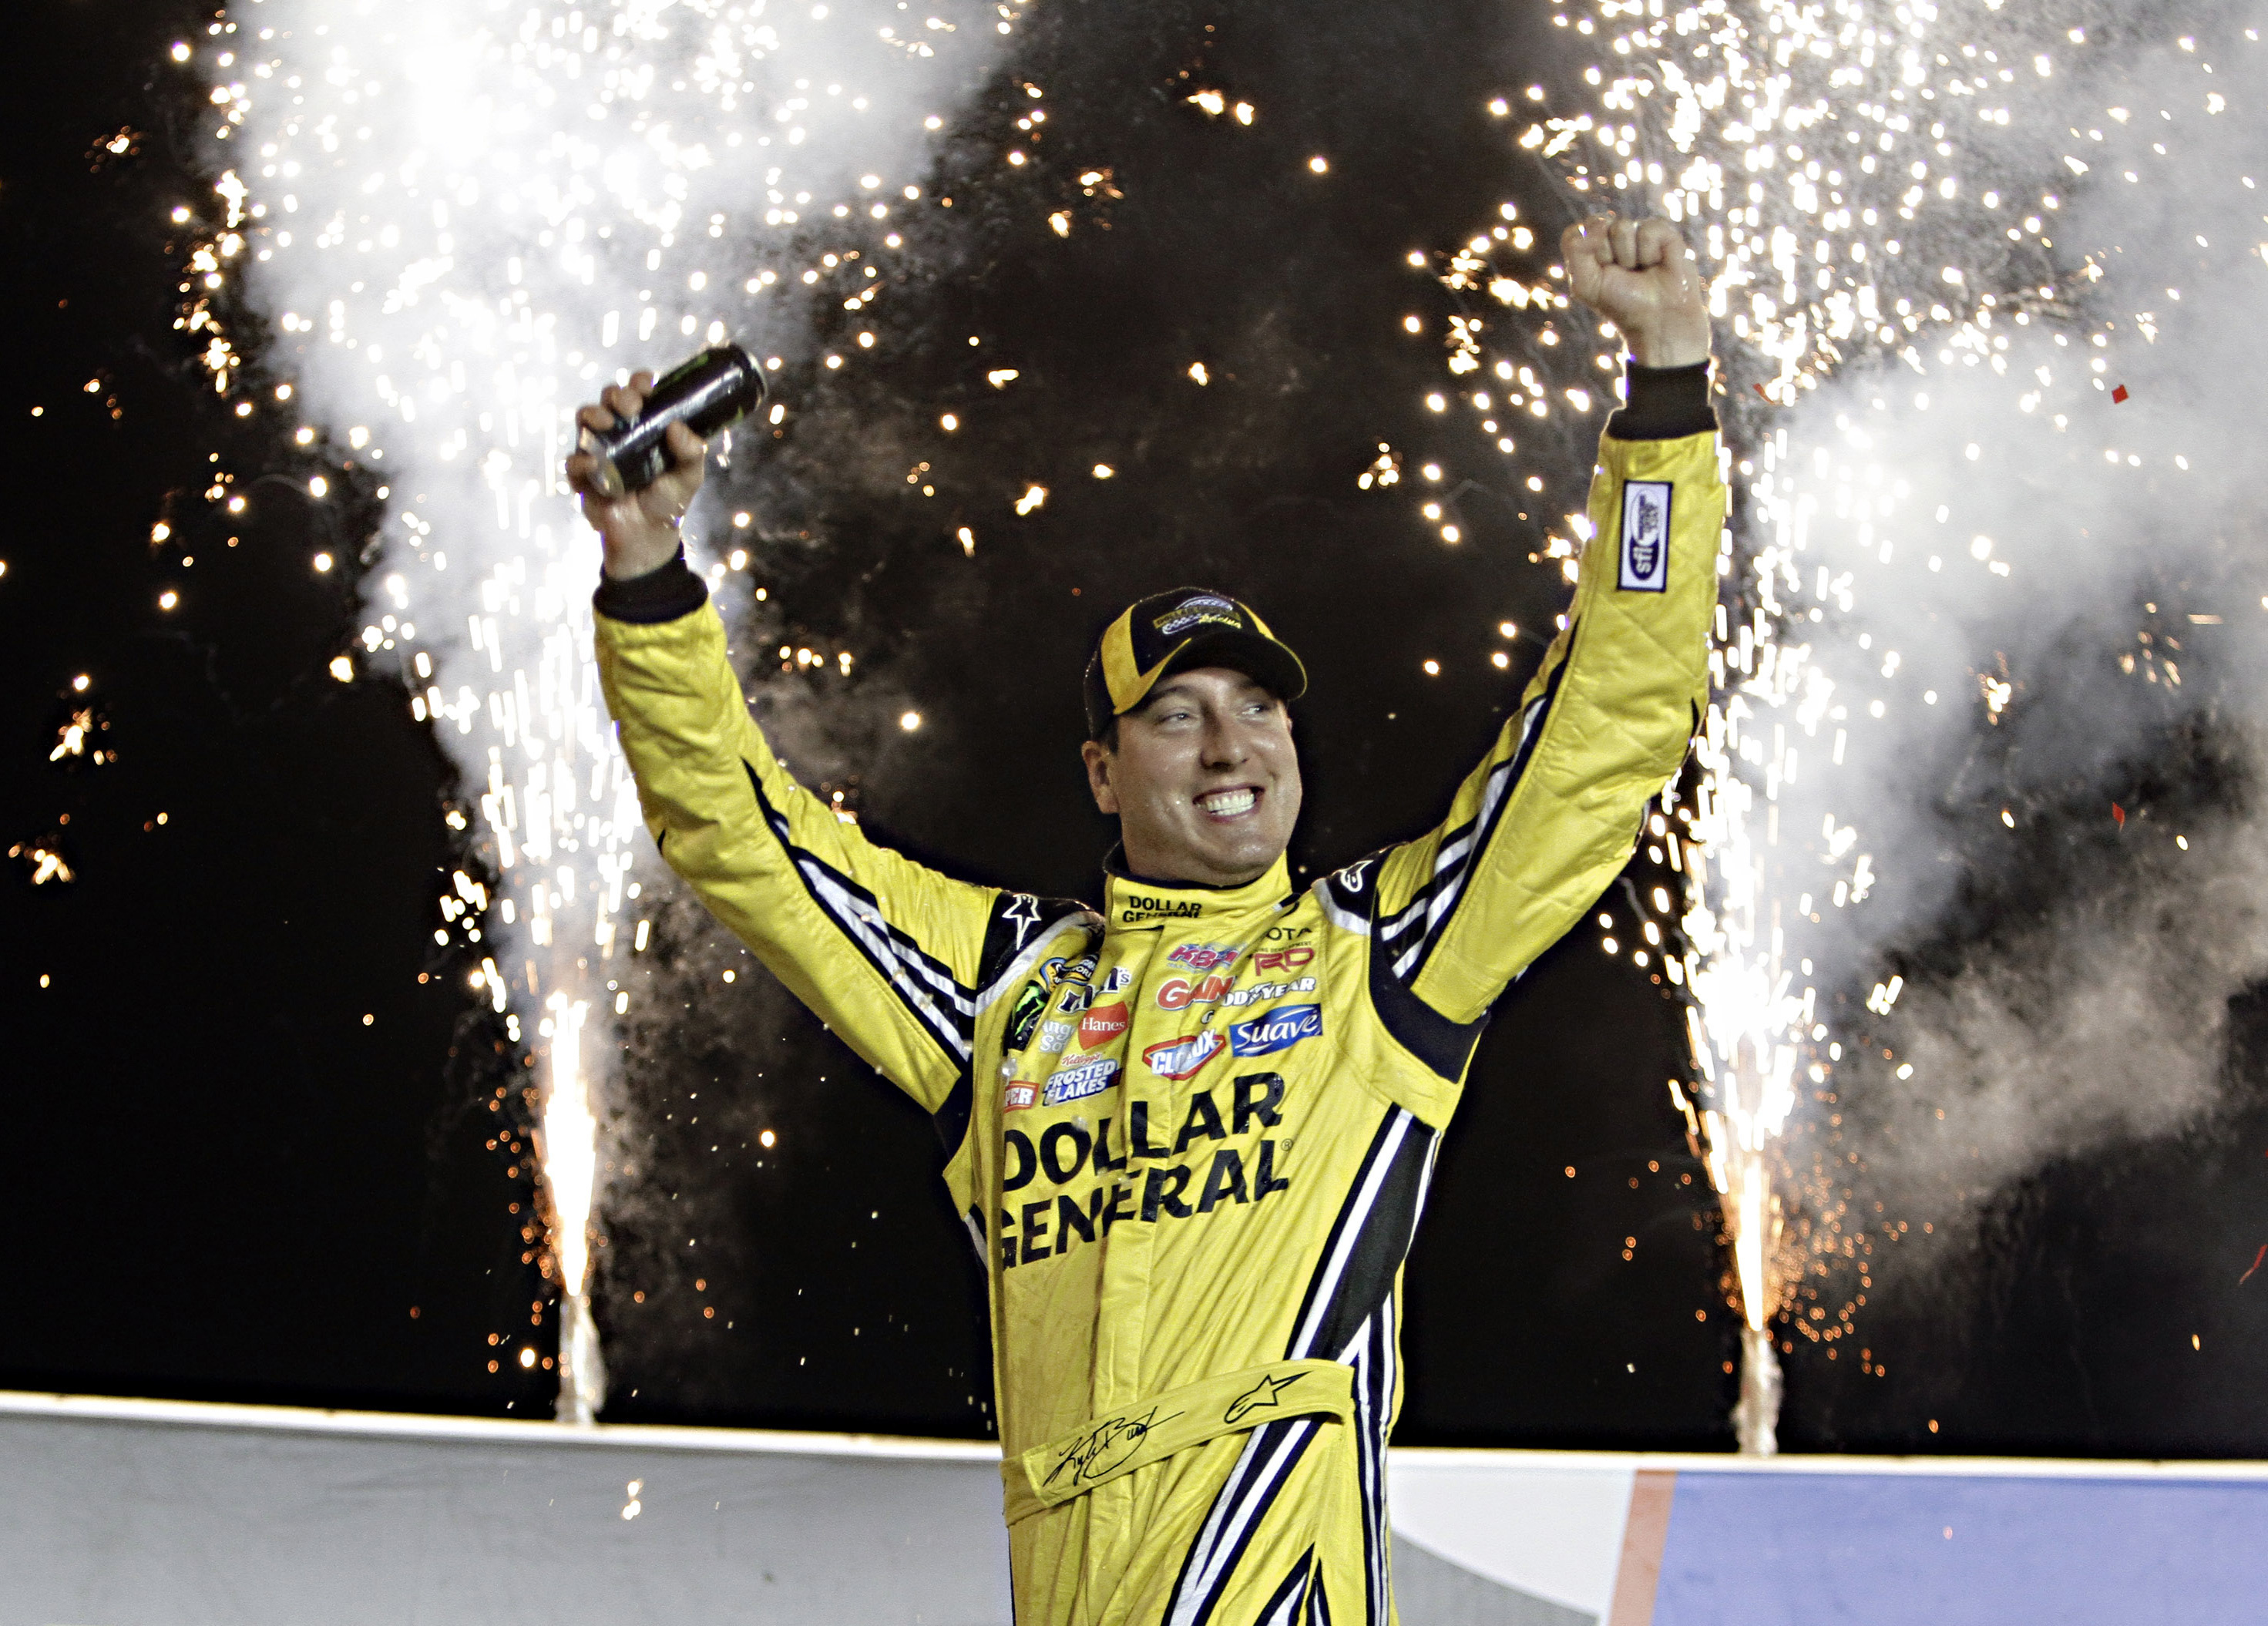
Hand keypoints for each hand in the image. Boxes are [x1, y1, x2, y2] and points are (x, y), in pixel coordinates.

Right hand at [565, 371, 708, 580]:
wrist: (649, 535)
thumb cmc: (669, 499)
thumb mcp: (689, 476)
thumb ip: (691, 452)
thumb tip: (677, 426)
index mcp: (646, 424)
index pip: (639, 391)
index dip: (640, 381)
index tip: (647, 386)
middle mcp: (620, 430)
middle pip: (610, 397)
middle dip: (618, 394)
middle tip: (632, 407)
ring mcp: (600, 449)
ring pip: (586, 418)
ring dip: (594, 414)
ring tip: (607, 422)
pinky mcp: (584, 474)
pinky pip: (573, 460)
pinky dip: (581, 460)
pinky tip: (594, 464)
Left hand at [1560, 213, 1711, 369]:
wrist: (1658, 320)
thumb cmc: (1621, 304)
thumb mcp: (1586, 284)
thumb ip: (1576, 250)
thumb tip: (1598, 223)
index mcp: (1592, 249)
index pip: (1576, 233)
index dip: (1584, 253)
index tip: (1598, 274)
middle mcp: (1614, 238)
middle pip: (1597, 225)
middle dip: (1606, 254)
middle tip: (1622, 274)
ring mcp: (1638, 233)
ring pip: (1622, 227)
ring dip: (1629, 257)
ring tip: (1641, 271)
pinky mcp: (1663, 233)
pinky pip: (1648, 229)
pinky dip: (1650, 253)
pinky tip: (1658, 264)